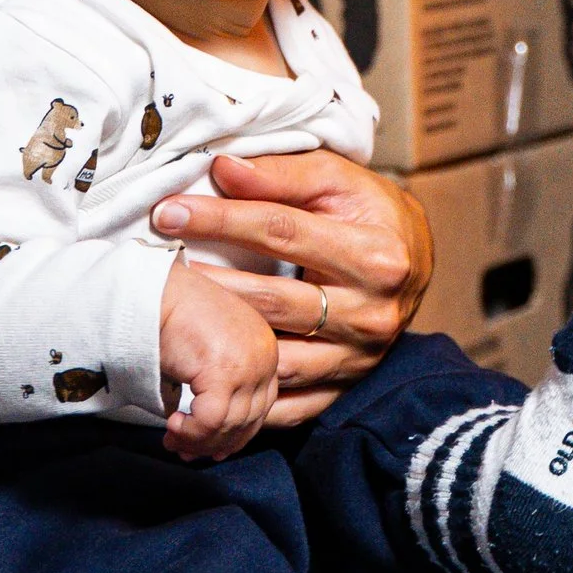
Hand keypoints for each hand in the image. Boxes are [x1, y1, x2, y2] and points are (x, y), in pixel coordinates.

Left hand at [152, 151, 433, 427]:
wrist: (414, 258)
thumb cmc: (367, 209)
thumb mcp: (335, 178)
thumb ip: (280, 174)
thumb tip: (221, 168)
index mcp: (376, 255)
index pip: (282, 233)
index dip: (221, 220)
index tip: (168, 213)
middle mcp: (372, 313)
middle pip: (276, 301)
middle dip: (212, 283)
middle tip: (157, 270)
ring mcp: (360, 357)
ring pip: (279, 359)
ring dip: (225, 343)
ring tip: (176, 322)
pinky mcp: (348, 385)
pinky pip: (294, 404)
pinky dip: (250, 397)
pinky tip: (208, 379)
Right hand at [158, 255, 278, 459]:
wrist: (151, 289)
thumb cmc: (172, 309)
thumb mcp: (211, 343)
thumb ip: (223, 377)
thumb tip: (216, 425)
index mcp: (265, 346)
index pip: (261, 405)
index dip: (234, 432)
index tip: (209, 445)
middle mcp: (265, 355)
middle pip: (249, 420)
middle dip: (215, 442)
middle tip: (186, 450)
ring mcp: (248, 364)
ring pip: (230, 425)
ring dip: (198, 440)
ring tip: (172, 439)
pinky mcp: (225, 372)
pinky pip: (211, 421)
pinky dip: (191, 432)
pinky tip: (172, 426)